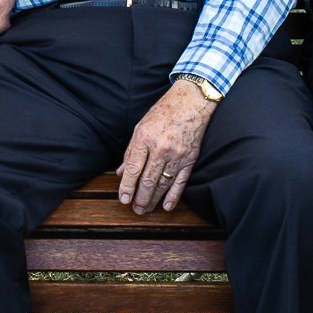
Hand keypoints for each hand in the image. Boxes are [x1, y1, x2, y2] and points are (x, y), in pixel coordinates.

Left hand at [116, 81, 215, 214]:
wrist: (191, 101)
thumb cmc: (163, 112)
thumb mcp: (141, 127)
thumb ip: (131, 151)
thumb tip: (121, 172)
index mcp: (145, 137)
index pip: (133, 168)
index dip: (127, 186)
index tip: (123, 199)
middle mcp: (160, 147)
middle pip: (148, 179)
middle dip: (140, 198)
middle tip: (135, 210)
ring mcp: (177, 154)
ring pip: (163, 183)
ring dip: (154, 199)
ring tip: (145, 209)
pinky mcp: (190, 158)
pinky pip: (181, 181)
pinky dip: (174, 195)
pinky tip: (167, 206)